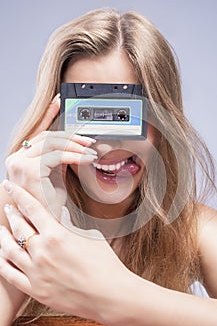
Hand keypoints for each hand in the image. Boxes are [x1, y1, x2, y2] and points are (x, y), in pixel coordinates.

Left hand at [0, 180, 131, 323]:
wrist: (110, 295)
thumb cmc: (104, 264)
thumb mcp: (89, 236)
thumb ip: (70, 225)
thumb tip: (60, 215)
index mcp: (56, 234)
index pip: (31, 208)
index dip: (18, 194)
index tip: (10, 185)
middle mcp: (42, 251)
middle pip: (18, 226)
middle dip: (12, 212)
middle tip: (9, 206)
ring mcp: (36, 272)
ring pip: (8, 249)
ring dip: (3, 236)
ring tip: (1, 229)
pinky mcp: (35, 290)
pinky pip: (9, 274)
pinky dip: (2, 262)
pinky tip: (1, 255)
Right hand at [5, 95, 96, 217]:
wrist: (48, 223)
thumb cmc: (51, 201)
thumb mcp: (56, 173)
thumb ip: (59, 156)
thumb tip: (75, 142)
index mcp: (21, 157)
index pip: (37, 131)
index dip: (49, 114)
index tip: (60, 102)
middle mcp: (16, 158)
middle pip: (47, 136)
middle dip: (71, 136)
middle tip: (89, 141)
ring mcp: (19, 163)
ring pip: (52, 143)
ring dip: (75, 145)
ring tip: (91, 150)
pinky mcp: (29, 170)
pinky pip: (56, 155)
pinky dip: (75, 155)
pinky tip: (87, 158)